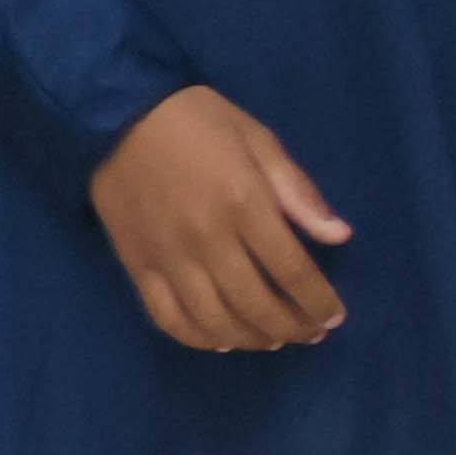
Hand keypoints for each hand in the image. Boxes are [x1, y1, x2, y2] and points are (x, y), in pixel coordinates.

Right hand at [86, 83, 350, 351]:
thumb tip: (339, 236)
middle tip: (311, 334)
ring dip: (252, 339)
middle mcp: (208, 239)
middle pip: (258, 305)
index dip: (319, 302)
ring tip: (273, 339)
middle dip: (293, 327)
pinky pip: (169, 318)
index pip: (292, 271)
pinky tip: (221, 340)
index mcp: (245, 204)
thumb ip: (298, 191)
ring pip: (216, 321)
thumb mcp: (258, 140)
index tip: (334, 317)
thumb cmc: (197, 121)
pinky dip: (199, 338)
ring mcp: (169, 257)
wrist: (116, 114)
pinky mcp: (138, 265)